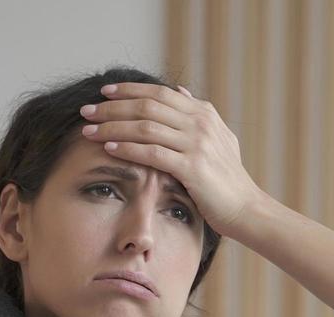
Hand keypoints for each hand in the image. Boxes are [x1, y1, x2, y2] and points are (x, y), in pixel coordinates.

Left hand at [79, 82, 266, 238]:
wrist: (247, 209)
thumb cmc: (228, 180)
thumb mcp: (219, 139)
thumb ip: (198, 116)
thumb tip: (179, 92)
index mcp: (204, 114)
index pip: (159, 93)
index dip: (129, 90)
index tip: (104, 92)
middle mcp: (200, 124)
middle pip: (147, 106)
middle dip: (112, 107)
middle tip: (86, 111)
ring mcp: (197, 144)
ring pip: (145, 127)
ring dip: (113, 126)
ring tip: (89, 130)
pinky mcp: (192, 168)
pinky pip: (152, 153)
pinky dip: (128, 148)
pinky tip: (109, 148)